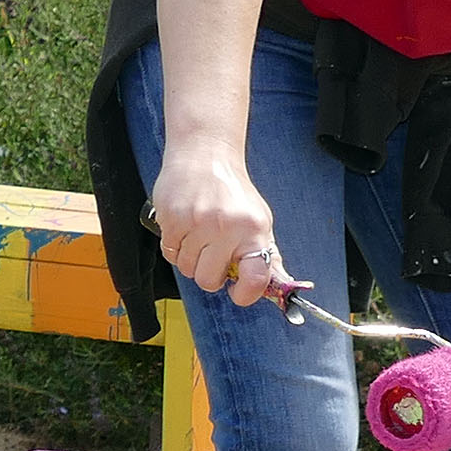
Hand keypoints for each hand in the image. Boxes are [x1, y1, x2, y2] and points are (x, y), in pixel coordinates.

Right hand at [150, 155, 300, 308]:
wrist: (204, 156)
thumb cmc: (232, 192)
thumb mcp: (259, 221)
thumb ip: (267, 255)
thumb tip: (280, 285)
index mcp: (253, 230)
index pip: (255, 278)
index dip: (245, 294)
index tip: (238, 291)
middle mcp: (226, 227)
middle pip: (209, 281)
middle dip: (210, 273)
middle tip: (214, 254)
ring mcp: (197, 223)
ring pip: (187, 269)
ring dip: (191, 259)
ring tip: (199, 236)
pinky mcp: (172, 218)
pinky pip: (170, 253)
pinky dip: (176, 247)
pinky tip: (185, 229)